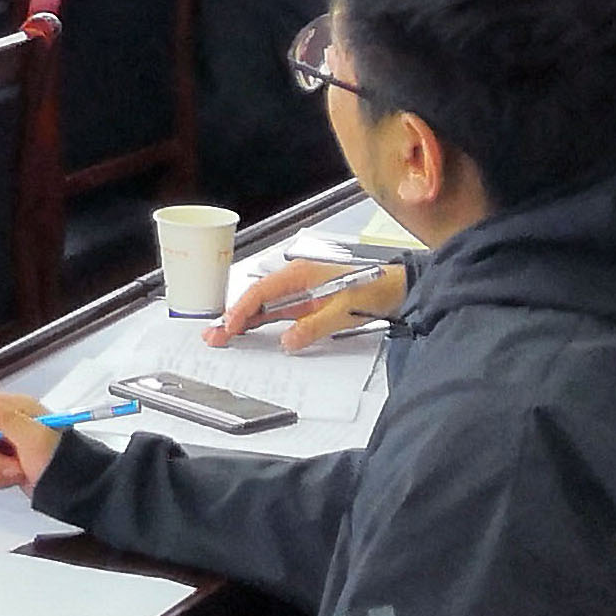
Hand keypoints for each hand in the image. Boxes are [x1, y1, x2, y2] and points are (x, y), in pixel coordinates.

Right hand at [0, 391, 63, 495]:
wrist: (74, 488)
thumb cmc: (62, 460)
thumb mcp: (33, 438)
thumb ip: (3, 417)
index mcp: (14, 408)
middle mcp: (7, 422)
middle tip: (11, 461)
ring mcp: (4, 442)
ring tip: (18, 470)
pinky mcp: (3, 460)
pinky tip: (17, 476)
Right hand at [208, 257, 401, 348]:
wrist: (402, 287)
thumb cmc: (377, 287)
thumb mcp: (344, 309)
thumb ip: (314, 326)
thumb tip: (288, 342)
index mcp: (301, 274)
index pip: (262, 292)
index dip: (242, 309)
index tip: (228, 326)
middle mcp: (297, 280)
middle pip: (258, 299)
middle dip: (234, 317)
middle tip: (214, 335)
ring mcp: (303, 292)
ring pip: (266, 307)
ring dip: (246, 321)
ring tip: (224, 336)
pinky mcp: (311, 303)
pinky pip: (281, 313)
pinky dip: (264, 323)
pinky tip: (253, 334)